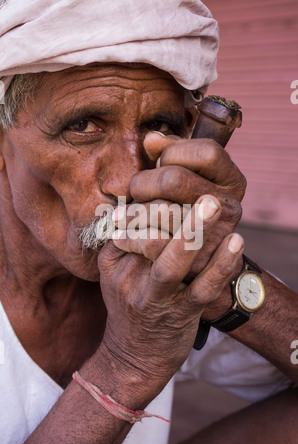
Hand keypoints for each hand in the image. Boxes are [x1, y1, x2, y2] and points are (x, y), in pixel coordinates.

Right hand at [98, 194, 243, 388]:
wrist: (132, 357)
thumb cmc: (129, 305)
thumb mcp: (114, 273)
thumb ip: (126, 240)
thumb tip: (146, 200)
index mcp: (113, 260)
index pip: (130, 222)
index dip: (153, 200)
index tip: (177, 178)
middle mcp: (130, 278)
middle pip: (148, 239)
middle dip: (170, 210)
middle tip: (198, 187)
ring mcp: (155, 298)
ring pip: (171, 264)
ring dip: (193, 233)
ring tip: (213, 204)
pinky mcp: (181, 315)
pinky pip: (203, 289)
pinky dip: (221, 266)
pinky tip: (236, 243)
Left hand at [120, 131, 245, 278]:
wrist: (190, 273)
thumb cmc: (184, 214)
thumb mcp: (186, 182)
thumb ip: (172, 155)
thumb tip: (150, 139)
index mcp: (233, 182)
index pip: (207, 152)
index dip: (175, 151)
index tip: (161, 162)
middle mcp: (230, 208)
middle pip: (174, 179)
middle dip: (143, 182)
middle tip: (133, 191)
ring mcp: (214, 237)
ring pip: (162, 210)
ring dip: (133, 212)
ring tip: (120, 216)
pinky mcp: (193, 264)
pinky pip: (153, 243)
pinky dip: (130, 238)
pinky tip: (120, 237)